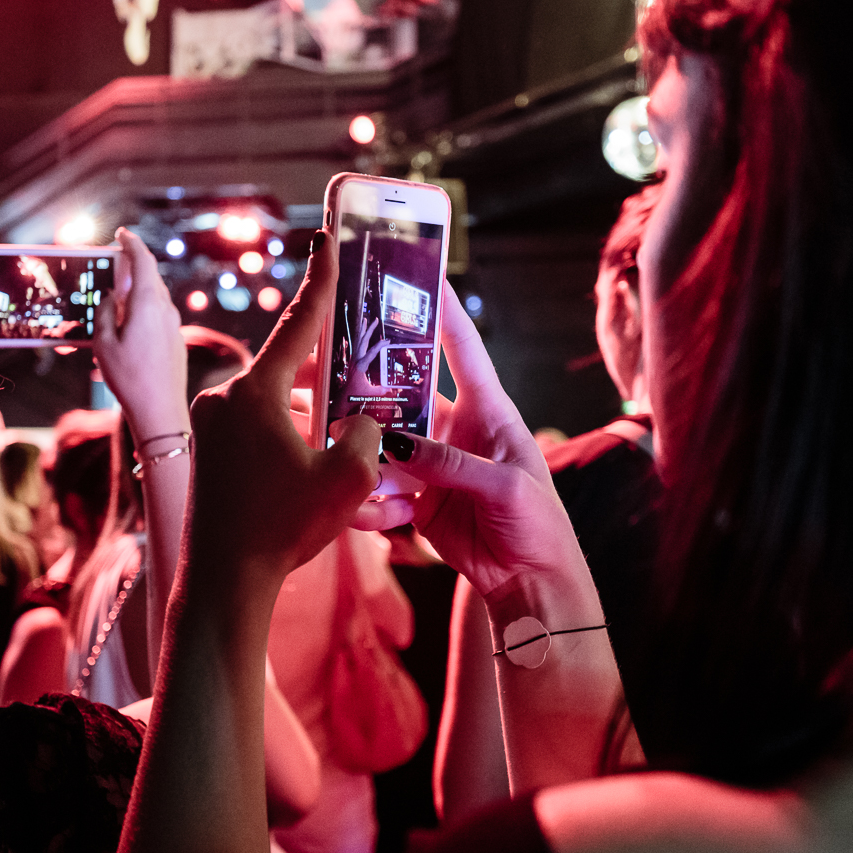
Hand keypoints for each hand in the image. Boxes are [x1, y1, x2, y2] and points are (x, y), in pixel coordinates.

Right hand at [94, 228, 189, 441]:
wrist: (160, 411)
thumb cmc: (128, 377)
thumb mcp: (103, 343)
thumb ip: (105, 312)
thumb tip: (113, 296)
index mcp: (148, 303)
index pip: (143, 261)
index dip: (132, 243)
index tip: (122, 233)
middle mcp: (165, 310)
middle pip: (150, 278)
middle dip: (132, 269)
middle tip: (112, 266)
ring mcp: (173, 326)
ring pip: (154, 298)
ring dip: (137, 293)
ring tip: (115, 299)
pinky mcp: (175, 341)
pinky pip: (157, 316)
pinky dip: (142, 311)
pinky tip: (128, 326)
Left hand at [187, 231, 381, 584]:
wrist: (222, 582)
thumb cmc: (282, 528)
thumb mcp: (349, 476)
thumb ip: (365, 432)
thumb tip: (359, 420)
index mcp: (255, 391)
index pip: (300, 322)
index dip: (322, 279)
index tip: (327, 238)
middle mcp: (224, 398)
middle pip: (288, 366)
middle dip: (327, 371)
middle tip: (359, 371)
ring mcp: (210, 425)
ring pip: (273, 402)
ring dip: (308, 413)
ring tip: (344, 431)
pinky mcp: (207, 453)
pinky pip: (255, 428)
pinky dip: (287, 435)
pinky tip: (312, 461)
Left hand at [332, 312, 392, 417]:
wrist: (344, 395)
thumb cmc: (356, 394)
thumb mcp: (370, 393)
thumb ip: (381, 390)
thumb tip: (391, 389)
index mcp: (360, 366)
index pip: (371, 352)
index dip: (380, 345)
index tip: (387, 341)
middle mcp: (356, 360)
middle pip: (363, 341)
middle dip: (369, 329)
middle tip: (376, 320)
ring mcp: (353, 359)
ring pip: (358, 341)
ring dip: (363, 330)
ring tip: (366, 320)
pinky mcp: (353, 359)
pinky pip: (357, 345)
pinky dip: (361, 337)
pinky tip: (364, 332)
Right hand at [353, 285, 588, 599]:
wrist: (531, 583)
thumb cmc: (538, 524)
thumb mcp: (504, 488)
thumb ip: (451, 464)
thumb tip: (398, 444)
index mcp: (488, 410)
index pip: (461, 347)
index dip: (440, 307)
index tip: (415, 269)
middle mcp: (453, 428)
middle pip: (398, 391)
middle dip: (358, 383)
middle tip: (314, 371)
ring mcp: (430, 462)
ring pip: (378, 444)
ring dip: (354, 452)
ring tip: (329, 458)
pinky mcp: (416, 498)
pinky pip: (379, 491)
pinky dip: (369, 505)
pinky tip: (368, 519)